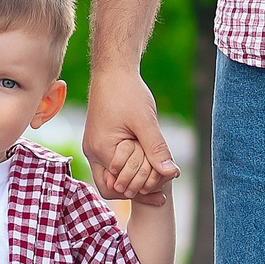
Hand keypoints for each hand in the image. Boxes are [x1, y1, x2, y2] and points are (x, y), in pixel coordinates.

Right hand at [82, 64, 180, 200]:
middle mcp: (93, 153)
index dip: (142, 191)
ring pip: (112, 178)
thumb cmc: (128, 93)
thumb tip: (171, 173)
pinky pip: (112, 164)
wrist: (113, 72)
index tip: (162, 190)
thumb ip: (157, 149)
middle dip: (136, 188)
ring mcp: (94, 148)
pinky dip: (128, 167)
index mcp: (101, 150)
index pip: (119, 189)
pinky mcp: (99, 142)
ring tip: (156, 172)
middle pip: (112, 189)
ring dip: (133, 177)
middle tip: (160, 184)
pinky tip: (147, 161)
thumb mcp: (146, 122)